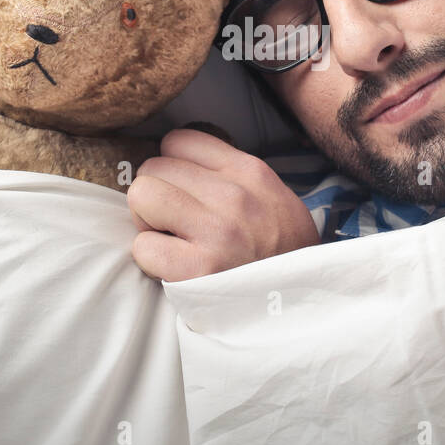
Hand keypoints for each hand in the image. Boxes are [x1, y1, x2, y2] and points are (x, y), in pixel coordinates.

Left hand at [127, 128, 321, 280]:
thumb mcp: (272, 196)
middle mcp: (233, 195)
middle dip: (157, 195)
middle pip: (154, 167)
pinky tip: (175, 266)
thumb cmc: (281, 251)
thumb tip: (179, 162)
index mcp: (249, 172)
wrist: (302, 303)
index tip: (183, 191)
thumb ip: (231, 175)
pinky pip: (143, 246)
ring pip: (141, 196)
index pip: (178, 140)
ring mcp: (216, 231)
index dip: (172, 167)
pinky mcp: (198, 269)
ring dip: (148, 222)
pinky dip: (152, 259)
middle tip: (176, 222)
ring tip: (173, 240)